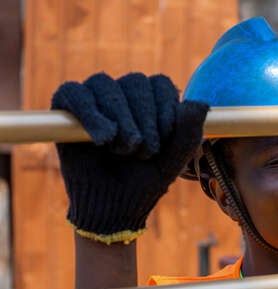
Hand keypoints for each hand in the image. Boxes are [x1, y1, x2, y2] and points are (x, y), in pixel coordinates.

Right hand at [51, 72, 208, 243]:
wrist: (114, 206)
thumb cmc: (145, 181)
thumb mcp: (173, 160)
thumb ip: (188, 133)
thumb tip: (201, 103)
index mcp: (151, 103)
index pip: (160, 84)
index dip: (165, 109)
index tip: (165, 138)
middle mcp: (123, 95)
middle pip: (135, 81)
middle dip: (144, 118)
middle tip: (144, 152)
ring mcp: (94, 99)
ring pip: (105, 84)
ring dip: (120, 118)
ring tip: (122, 149)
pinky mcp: (66, 108)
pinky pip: (75, 92)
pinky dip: (90, 113)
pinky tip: (103, 138)